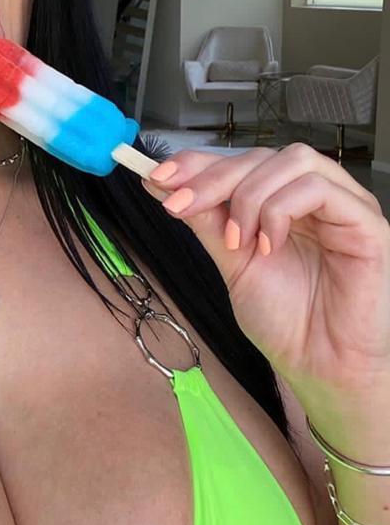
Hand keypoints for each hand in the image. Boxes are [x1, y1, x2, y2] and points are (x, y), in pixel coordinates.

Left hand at [142, 144, 389, 397]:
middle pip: (263, 156)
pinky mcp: (366, 224)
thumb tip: (165, 187)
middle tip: (182, 205)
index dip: (199, 163)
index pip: (241, 161)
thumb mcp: (232, 263)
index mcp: (282, 201)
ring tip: (236, 242)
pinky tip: (268, 246)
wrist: (318, 368)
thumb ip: (206, 221)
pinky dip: (282, 210)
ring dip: (250, 196)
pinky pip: (322, 190)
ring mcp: (344, 206)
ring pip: (294, 161)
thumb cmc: (287, 322)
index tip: (158, 176)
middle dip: (214, 177)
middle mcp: (314, 198)